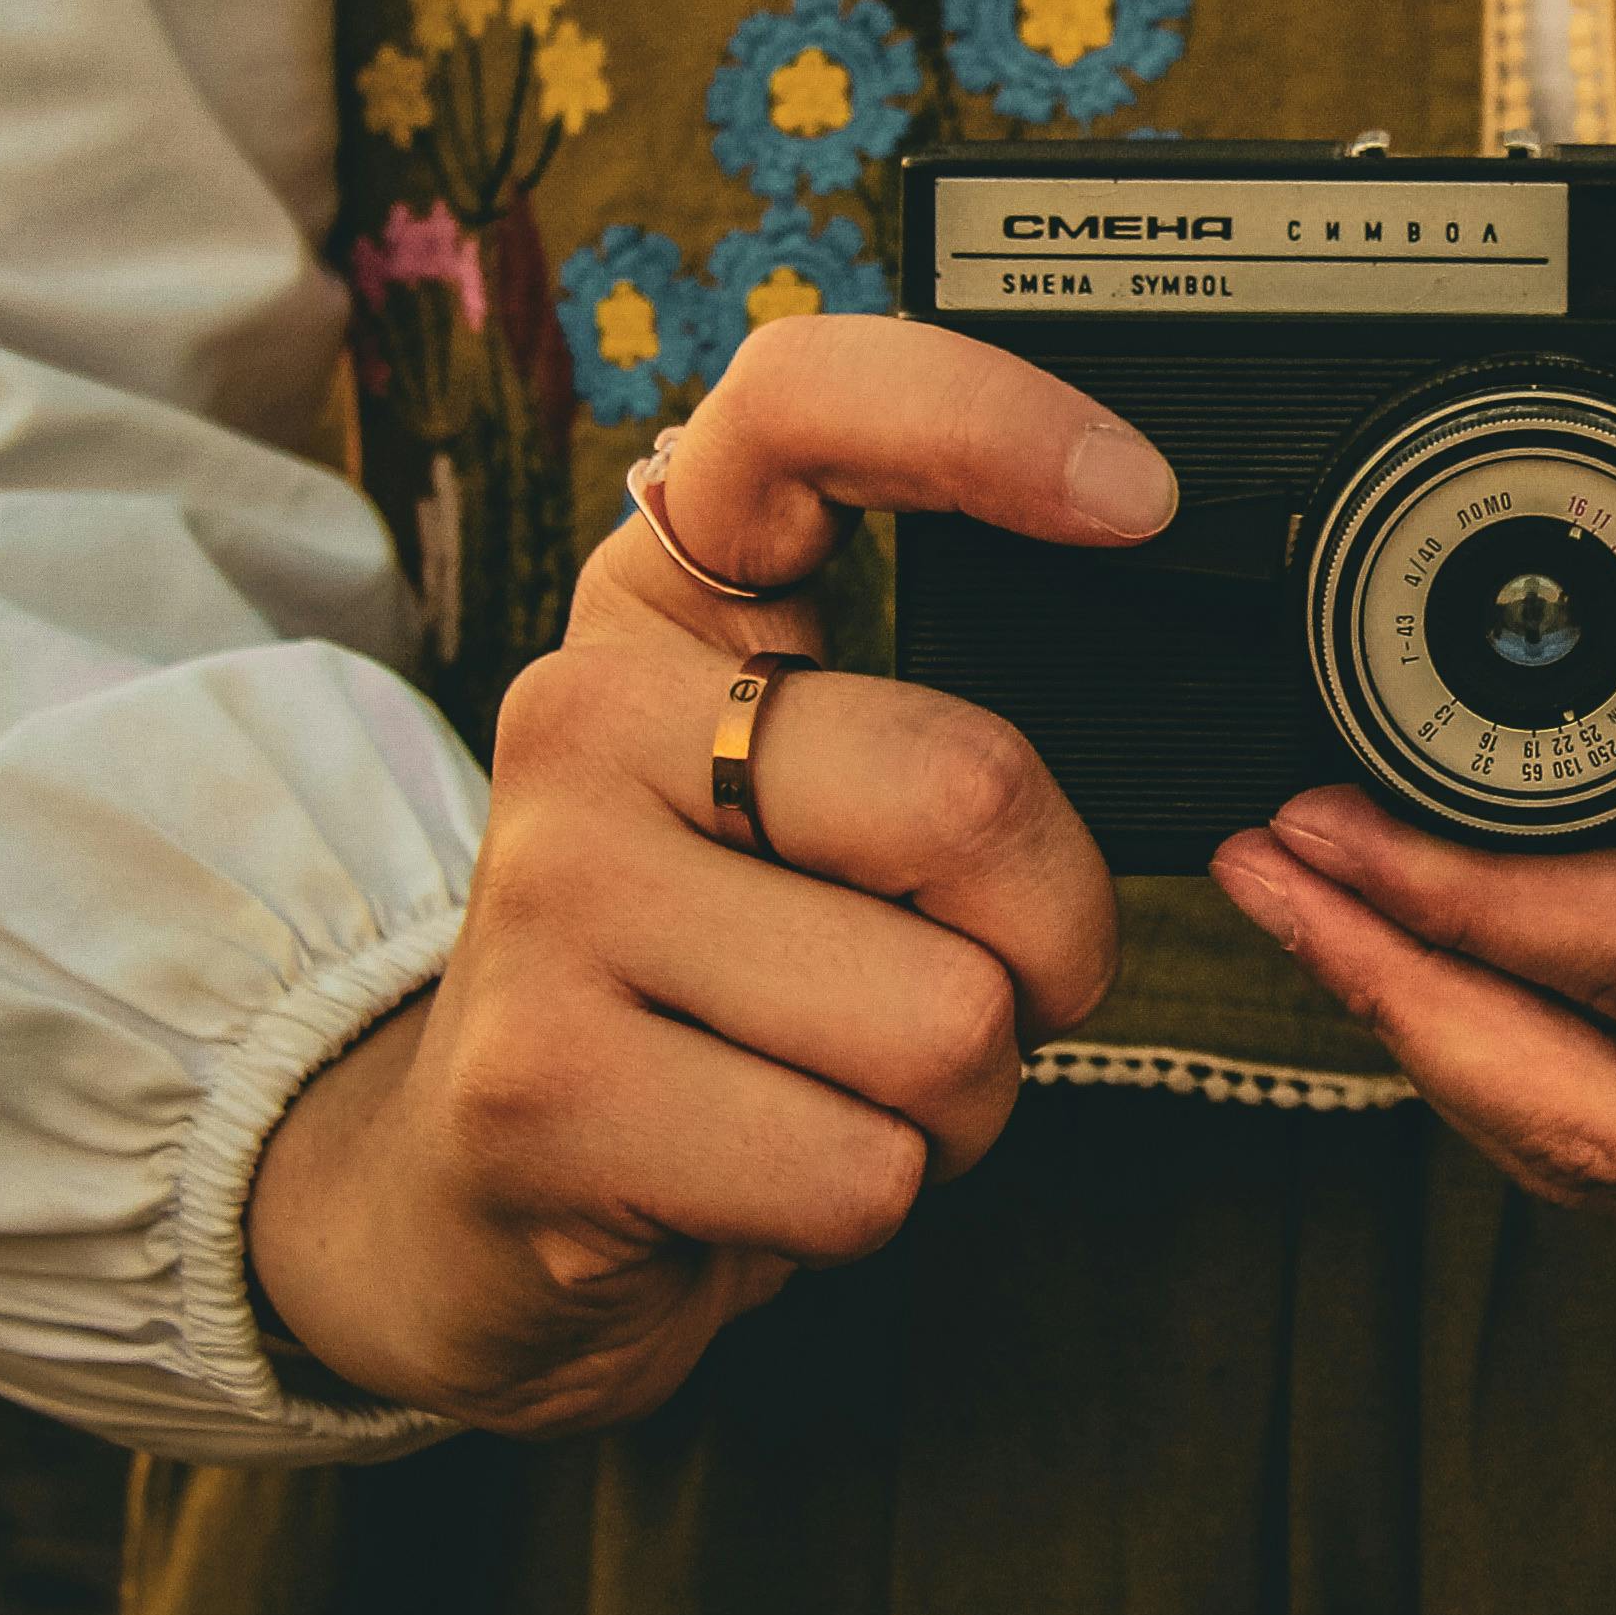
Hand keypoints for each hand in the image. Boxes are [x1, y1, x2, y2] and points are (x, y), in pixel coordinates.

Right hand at [246, 316, 1172, 1432]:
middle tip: (959, 984)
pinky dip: (881, 1199)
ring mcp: (547, 900)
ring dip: (964, 1102)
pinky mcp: (541, 1094)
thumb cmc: (703, 989)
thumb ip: (917, 712)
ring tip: (838, 1085)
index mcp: (661, 608)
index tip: (1136, 500)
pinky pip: (866, 1170)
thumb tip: (1120, 645)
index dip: (986, 421)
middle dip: (1049, 947)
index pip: (798, 408)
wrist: (479, 1205)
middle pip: (970, 796)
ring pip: (948, 1021)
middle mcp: (581, 714)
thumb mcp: (787, 802)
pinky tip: (773, 1171)